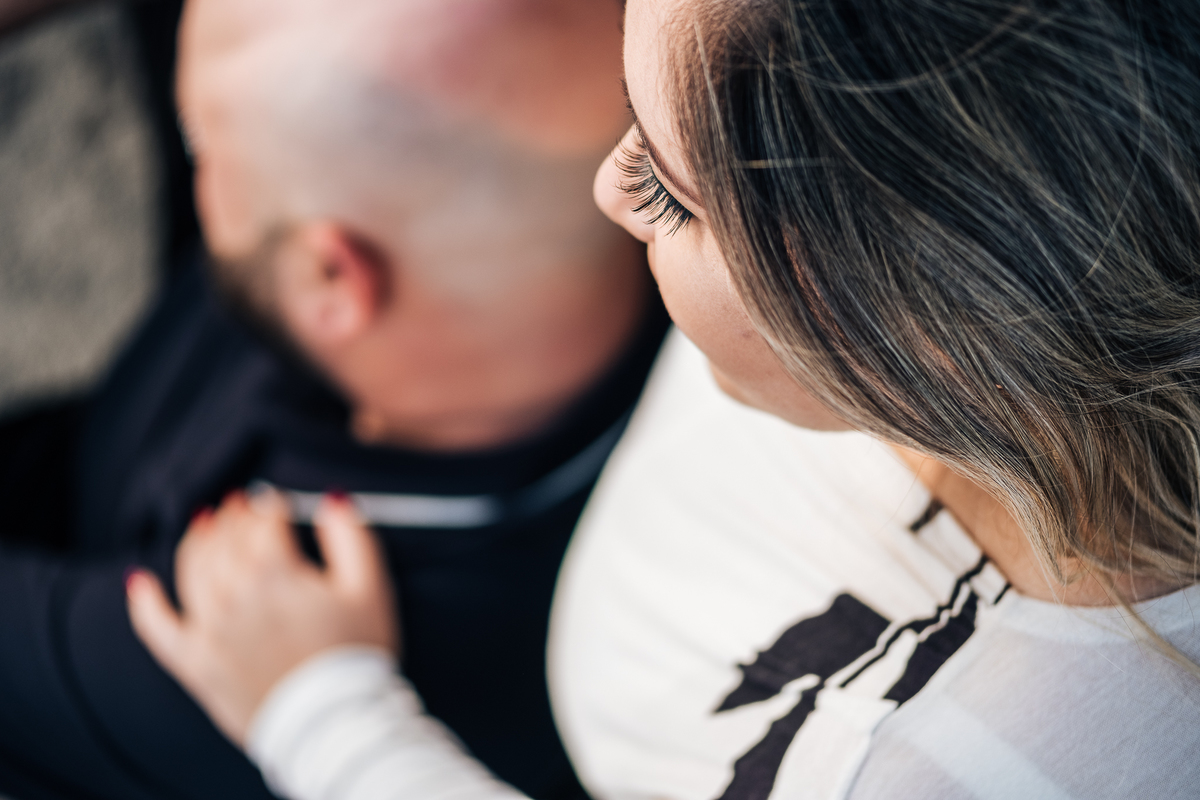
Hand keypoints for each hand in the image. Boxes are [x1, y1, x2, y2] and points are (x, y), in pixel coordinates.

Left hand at [126, 488, 396, 745]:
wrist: (333, 724)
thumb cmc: (355, 655)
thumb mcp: (369, 588)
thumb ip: (350, 536)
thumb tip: (330, 501)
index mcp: (273, 571)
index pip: (262, 521)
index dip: (269, 505)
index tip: (275, 503)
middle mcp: (232, 594)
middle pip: (225, 539)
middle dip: (234, 517)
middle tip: (241, 506)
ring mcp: (208, 629)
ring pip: (192, 569)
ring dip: (198, 541)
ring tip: (206, 526)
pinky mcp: (195, 663)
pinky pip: (157, 628)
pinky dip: (145, 603)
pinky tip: (140, 582)